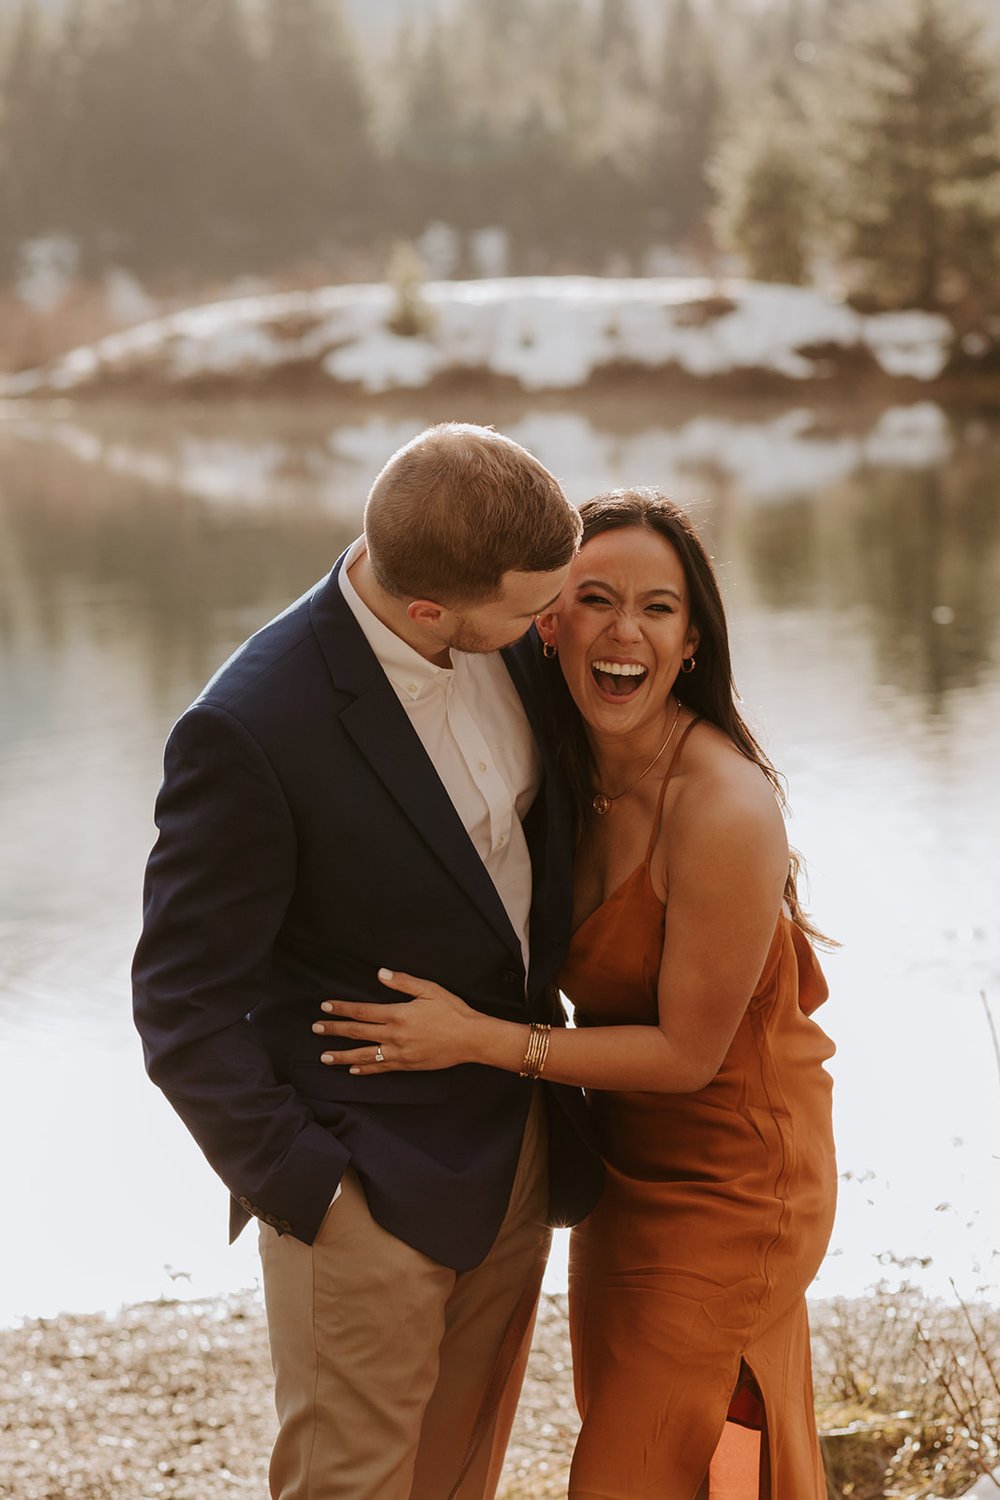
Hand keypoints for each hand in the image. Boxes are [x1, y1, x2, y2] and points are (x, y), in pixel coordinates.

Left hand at [313, 968, 484, 1073]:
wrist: (470, 1038)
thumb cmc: (452, 1011)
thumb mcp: (429, 989)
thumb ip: (403, 982)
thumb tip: (381, 973)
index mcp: (398, 1014)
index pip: (362, 1012)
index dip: (342, 1009)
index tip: (326, 1007)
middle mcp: (394, 1036)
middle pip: (358, 1033)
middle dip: (334, 1030)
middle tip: (316, 1028)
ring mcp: (399, 1053)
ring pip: (364, 1055)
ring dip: (342, 1056)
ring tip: (324, 1056)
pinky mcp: (407, 1065)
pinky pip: (381, 1068)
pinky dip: (365, 1069)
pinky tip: (353, 1070)